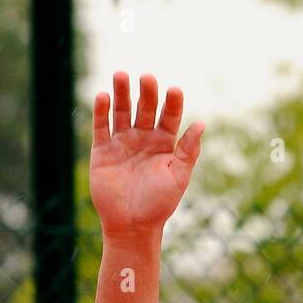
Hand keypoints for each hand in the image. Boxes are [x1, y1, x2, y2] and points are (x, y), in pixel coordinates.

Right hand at [90, 71, 204, 238]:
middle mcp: (143, 137)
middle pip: (145, 108)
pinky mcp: (102, 150)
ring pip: (121, 111)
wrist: (132, 226)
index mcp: (164, 143)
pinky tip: (103, 96)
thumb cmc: (159, 204)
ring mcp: (122, 142)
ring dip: (121, 93)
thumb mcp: (178, 178)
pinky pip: (101, 127)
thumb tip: (201, 124)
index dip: (172, 103)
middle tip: (147, 78)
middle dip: (146, 93)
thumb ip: (188, 152)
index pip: (169, 116)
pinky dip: (100, 112)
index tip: (175, 90)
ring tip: (121, 75)